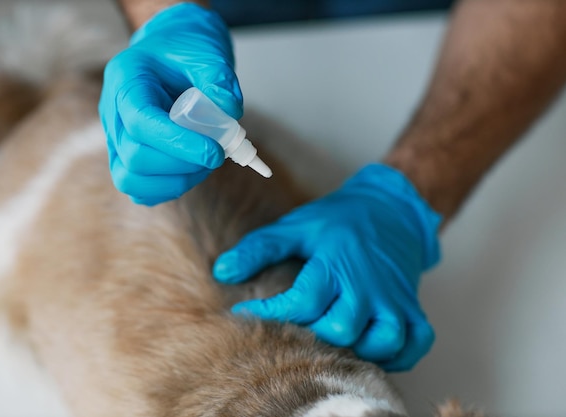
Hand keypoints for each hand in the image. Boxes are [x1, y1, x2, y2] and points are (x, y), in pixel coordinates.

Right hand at [99, 3, 242, 204]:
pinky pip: (138, 189)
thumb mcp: (206, 52)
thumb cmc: (186, 49)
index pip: (140, 122)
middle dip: (181, 165)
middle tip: (215, 155)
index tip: (215, 151)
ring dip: (175, 180)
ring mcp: (116, 138)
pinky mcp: (126, 157)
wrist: (172, 50)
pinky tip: (192, 171)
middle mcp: (112, 112)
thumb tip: (228, 112)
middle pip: (133, 156)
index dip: (178, 143)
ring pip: (130, 179)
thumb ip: (218, 78)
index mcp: (125, 79)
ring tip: (204, 164)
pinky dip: (167, 188)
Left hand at [213, 164, 441, 370]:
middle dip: (314, 333)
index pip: (302, 302)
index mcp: (336, 261)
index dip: (271, 313)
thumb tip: (222, 272)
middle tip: (299, 324)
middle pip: (341, 329)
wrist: (390, 207)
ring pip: (382, 341)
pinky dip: (399, 354)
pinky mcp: (413, 306)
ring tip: (335, 339)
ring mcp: (395, 297)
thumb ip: (259, 248)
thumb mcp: (295, 226)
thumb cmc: (338, 220)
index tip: (247, 312)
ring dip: (358, 348)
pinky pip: (416, 342)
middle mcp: (368, 284)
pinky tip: (373, 348)